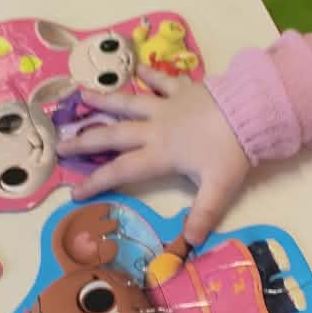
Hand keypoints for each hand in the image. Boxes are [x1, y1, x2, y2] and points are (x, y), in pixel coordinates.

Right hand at [67, 71, 249, 243]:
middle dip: (85, 140)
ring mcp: (167, 106)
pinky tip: (138, 69)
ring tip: (80, 94)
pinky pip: (162, 81)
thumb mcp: (219, 188)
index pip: (121, 171)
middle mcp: (156, 128)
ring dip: (105, 100)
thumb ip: (202, 215)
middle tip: (60, 143)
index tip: (75, 192)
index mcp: (160, 153)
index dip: (96, 182)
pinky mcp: (183, 90)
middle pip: (113, 134)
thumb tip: (190, 243)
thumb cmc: (233, 150)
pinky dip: (149, 76)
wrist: (251, 109)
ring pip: (129, 102)